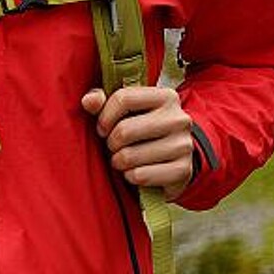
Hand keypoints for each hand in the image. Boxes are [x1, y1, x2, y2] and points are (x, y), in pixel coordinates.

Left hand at [80, 87, 194, 198]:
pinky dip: (130, 176)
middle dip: (111, 142)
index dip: (104, 116)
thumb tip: (89, 101)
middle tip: (113, 146)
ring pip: (130, 156)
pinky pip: (141, 176)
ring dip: (119, 161)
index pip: (123, 99)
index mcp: (166, 96)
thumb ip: (101, 101)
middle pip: (124, 130)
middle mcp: (179, 118)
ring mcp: (184, 145)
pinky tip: (134, 172)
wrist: (172, 158)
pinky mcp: (183, 170)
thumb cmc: (140, 127)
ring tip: (123, 159)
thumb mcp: (123, 110)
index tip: (103, 128)